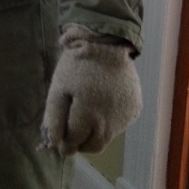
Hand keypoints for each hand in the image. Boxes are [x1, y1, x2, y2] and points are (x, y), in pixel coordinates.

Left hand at [40, 24, 141, 154]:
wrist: (107, 43)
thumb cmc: (77, 65)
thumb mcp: (58, 87)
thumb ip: (54, 117)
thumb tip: (54, 143)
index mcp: (88, 114)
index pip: (74, 142)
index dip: (64, 143)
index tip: (60, 137)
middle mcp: (110, 121)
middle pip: (93, 146)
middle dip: (81, 141)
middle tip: (73, 128)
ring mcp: (125, 116)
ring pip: (107, 137)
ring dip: (96, 131)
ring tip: (89, 110)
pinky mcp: (134, 109)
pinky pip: (120, 124)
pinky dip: (110, 120)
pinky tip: (103, 102)